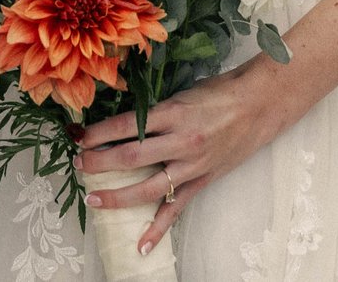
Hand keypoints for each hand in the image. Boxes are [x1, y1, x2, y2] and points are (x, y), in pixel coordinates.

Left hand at [73, 58, 299, 251]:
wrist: (259, 104)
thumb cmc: (220, 91)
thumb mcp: (182, 92)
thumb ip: (155, 110)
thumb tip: (123, 121)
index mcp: (173, 112)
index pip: (126, 125)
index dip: (98, 133)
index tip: (78, 136)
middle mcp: (180, 140)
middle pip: (130, 158)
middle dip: (99, 163)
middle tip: (79, 164)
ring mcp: (192, 164)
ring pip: (148, 187)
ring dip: (117, 196)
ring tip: (93, 199)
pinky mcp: (202, 180)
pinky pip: (176, 208)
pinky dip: (158, 229)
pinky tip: (141, 246)